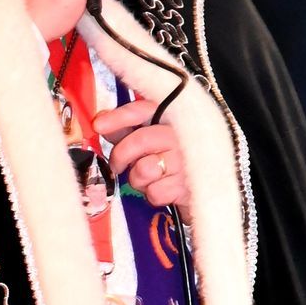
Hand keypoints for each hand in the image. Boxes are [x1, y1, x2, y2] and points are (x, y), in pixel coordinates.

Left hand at [95, 96, 188, 211]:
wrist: (207, 190)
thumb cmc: (170, 164)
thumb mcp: (150, 143)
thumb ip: (126, 131)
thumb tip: (100, 122)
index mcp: (171, 119)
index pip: (143, 110)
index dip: (119, 116)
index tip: (98, 125)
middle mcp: (182, 136)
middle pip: (141, 140)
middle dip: (121, 155)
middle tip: (118, 166)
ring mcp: (187, 161)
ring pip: (144, 169)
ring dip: (138, 179)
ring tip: (149, 179)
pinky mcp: (188, 186)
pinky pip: (154, 191)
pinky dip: (153, 195)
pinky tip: (164, 189)